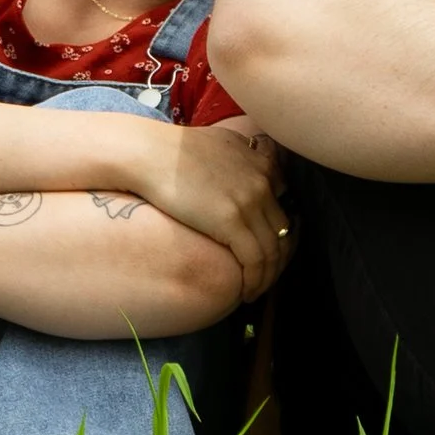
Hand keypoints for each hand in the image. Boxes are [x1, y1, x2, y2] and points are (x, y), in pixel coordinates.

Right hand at [144, 122, 288, 304]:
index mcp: (262, 165)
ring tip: (255, 292)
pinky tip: (246, 292)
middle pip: (283, 231)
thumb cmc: (175, 151)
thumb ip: (243, 154)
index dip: (279, 234)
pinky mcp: (232, 220)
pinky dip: (254, 280)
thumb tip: (251, 161)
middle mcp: (262, 182)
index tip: (269, 252)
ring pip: (272, 250)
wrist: (150, 154)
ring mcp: (250, 200)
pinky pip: (255, 259)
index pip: (284, 207)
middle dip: (278, 260)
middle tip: (265, 278)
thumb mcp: (222, 142)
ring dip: (267, 277)